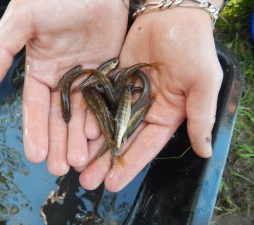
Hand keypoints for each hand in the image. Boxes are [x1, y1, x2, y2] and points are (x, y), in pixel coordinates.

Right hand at [0, 0, 128, 174]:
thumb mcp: (24, 19)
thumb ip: (2, 48)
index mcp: (40, 71)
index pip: (35, 107)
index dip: (34, 131)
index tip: (35, 155)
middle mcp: (62, 79)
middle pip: (58, 118)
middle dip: (57, 143)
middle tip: (58, 168)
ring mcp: (86, 79)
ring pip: (81, 115)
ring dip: (78, 139)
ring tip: (78, 161)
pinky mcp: (107, 75)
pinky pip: (102, 102)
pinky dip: (100, 119)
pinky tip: (97, 137)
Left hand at [79, 8, 222, 191]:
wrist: (171, 15)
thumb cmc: (193, 47)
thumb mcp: (203, 82)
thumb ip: (201, 116)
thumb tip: (205, 151)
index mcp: (166, 115)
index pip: (146, 146)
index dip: (129, 165)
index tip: (112, 184)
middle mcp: (145, 109)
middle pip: (122, 140)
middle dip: (105, 162)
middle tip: (86, 181)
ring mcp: (127, 96)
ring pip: (107, 124)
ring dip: (93, 145)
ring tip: (76, 164)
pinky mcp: (113, 81)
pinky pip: (99, 102)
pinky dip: (88, 117)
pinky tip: (75, 133)